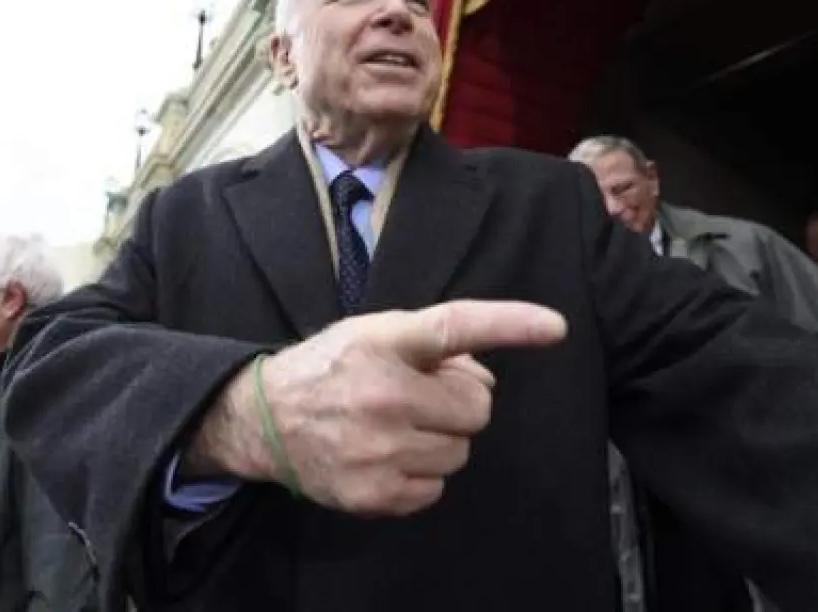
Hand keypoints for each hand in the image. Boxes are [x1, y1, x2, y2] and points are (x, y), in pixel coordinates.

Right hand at [187, 300, 565, 515]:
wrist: (263, 418)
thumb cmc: (330, 368)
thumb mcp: (373, 334)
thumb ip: (431, 344)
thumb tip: (481, 377)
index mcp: (384, 343)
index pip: (456, 326)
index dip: (510, 325)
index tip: (554, 327)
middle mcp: (382, 395)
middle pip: (476, 409)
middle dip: (458, 403)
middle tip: (419, 396)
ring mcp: (377, 449)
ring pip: (460, 452)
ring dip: (440, 440)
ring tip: (398, 426)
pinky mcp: (372, 493)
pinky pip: (435, 489)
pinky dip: (420, 475)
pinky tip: (387, 456)